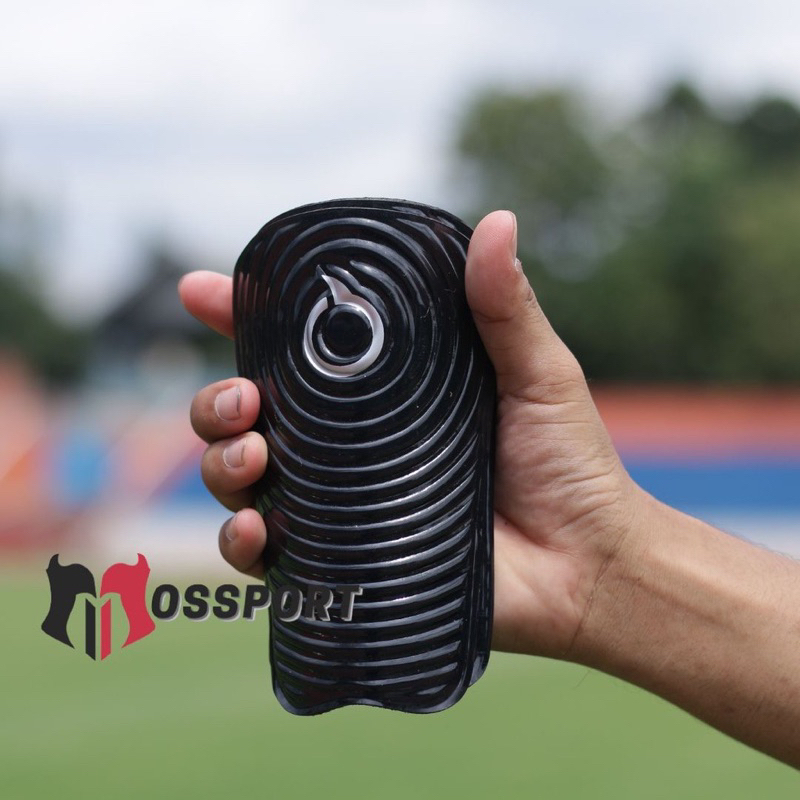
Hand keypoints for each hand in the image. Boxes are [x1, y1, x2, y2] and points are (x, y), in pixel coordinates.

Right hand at [179, 210, 642, 658]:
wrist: (585, 565)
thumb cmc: (568, 465)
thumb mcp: (537, 374)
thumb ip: (507, 307)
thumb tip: (499, 221)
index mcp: (382, 393)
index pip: (296, 349)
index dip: (241, 317)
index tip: (202, 292)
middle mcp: (349, 445)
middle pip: (247, 413)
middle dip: (217, 400)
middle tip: (243, 399)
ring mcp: (340, 504)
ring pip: (240, 477)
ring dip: (220, 461)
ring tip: (252, 455)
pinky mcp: (344, 563)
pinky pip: (268, 554)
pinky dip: (241, 540)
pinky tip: (254, 528)